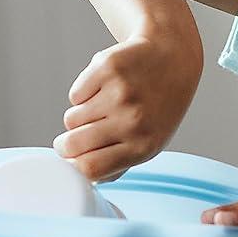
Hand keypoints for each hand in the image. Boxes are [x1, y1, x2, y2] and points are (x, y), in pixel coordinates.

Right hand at [55, 27, 202, 181]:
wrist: (173, 59)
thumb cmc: (157, 108)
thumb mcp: (149, 143)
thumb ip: (118, 165)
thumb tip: (84, 177)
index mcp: (143, 147)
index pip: (91, 168)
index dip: (73, 167)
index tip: (70, 161)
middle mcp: (133, 121)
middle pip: (74, 144)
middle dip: (64, 145)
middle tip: (69, 140)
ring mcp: (119, 93)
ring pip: (71, 119)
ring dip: (78, 118)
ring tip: (101, 109)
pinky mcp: (107, 69)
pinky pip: (75, 94)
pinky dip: (83, 94)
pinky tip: (104, 88)